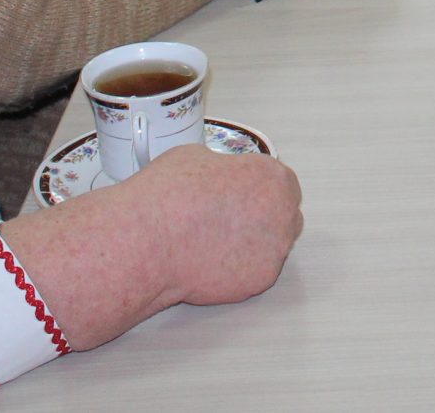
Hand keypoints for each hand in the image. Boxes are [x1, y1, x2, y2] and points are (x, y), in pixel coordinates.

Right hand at [129, 143, 304, 307]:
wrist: (149, 242)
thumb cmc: (168, 198)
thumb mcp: (196, 156)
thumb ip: (223, 167)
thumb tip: (220, 175)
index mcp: (273, 176)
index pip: (281, 182)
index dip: (260, 190)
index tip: (245, 196)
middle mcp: (284, 211)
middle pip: (284, 214)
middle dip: (263, 217)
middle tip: (231, 221)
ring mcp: (276, 248)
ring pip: (273, 245)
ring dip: (254, 244)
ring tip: (216, 243)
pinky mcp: (262, 279)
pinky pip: (257, 271)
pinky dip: (240, 269)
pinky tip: (213, 262)